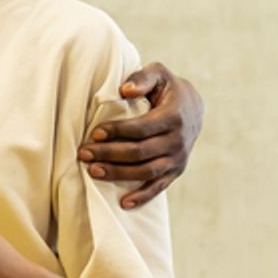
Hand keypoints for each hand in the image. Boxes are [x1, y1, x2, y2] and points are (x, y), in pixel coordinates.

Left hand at [77, 61, 203, 208]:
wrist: (193, 107)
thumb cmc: (167, 88)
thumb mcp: (159, 73)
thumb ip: (142, 78)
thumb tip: (125, 90)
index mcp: (173, 117)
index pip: (141, 128)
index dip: (117, 131)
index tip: (94, 133)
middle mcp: (178, 141)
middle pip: (140, 152)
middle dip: (109, 153)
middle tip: (83, 153)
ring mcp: (178, 159)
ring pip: (146, 171)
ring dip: (118, 174)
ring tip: (92, 171)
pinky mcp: (175, 171)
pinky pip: (159, 187)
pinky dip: (142, 197)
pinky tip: (123, 203)